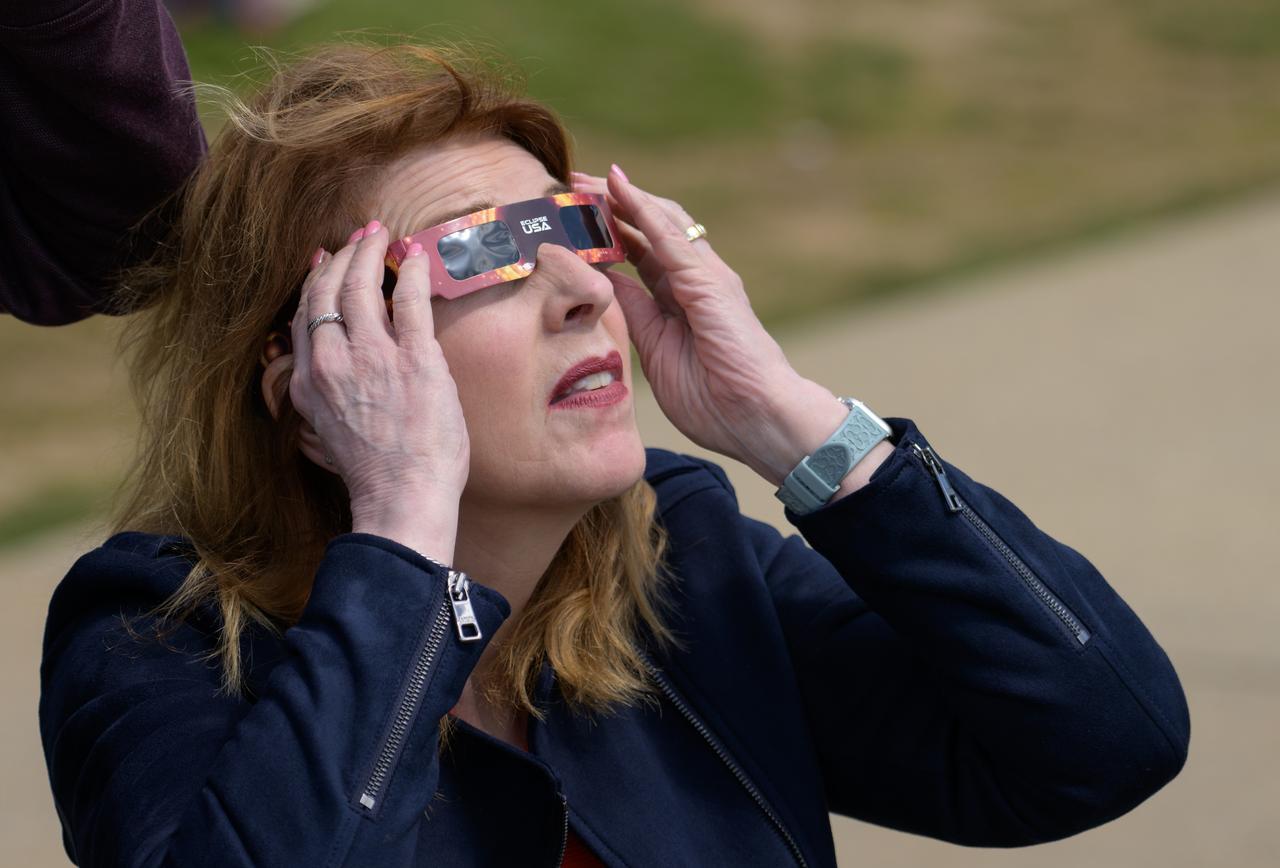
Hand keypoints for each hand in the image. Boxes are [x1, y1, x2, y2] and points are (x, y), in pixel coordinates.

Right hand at [289, 221, 470, 531]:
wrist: (402, 498)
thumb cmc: (374, 476)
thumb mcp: (325, 435)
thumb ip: (320, 399)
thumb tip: (321, 379)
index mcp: (307, 382)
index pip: (304, 316)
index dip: (314, 282)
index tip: (325, 261)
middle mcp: (331, 361)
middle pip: (327, 290)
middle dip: (342, 256)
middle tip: (358, 237)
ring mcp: (372, 356)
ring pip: (361, 285)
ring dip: (370, 253)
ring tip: (380, 234)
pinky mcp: (414, 357)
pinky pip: (409, 299)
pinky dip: (411, 270)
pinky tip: (415, 254)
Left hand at [571, 166, 822, 483]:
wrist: (758, 419)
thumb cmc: (715, 400)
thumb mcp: (657, 350)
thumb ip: (637, 314)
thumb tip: (606, 285)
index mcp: (682, 298)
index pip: (643, 250)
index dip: (610, 230)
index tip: (574, 216)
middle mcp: (696, 278)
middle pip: (650, 226)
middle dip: (611, 204)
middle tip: (572, 185)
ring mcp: (706, 276)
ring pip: (660, 220)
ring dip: (621, 197)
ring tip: (585, 178)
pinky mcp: (709, 281)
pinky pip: (670, 237)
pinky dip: (642, 208)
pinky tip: (618, 187)